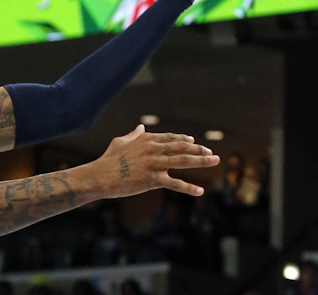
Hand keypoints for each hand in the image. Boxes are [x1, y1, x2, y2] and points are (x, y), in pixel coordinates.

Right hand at [96, 124, 218, 198]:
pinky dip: (188, 188)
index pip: (170, 138)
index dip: (184, 139)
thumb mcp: (121, 141)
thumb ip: (134, 135)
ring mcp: (155, 164)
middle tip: (211, 153)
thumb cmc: (109, 158)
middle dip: (198, 149)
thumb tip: (140, 127)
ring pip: (183, 161)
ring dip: (201, 161)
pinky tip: (200, 191)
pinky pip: (175, 184)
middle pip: (181, 147)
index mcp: (146, 140)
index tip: (194, 141)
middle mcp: (153, 149)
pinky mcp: (154, 179)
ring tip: (215, 161)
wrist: (102, 175)